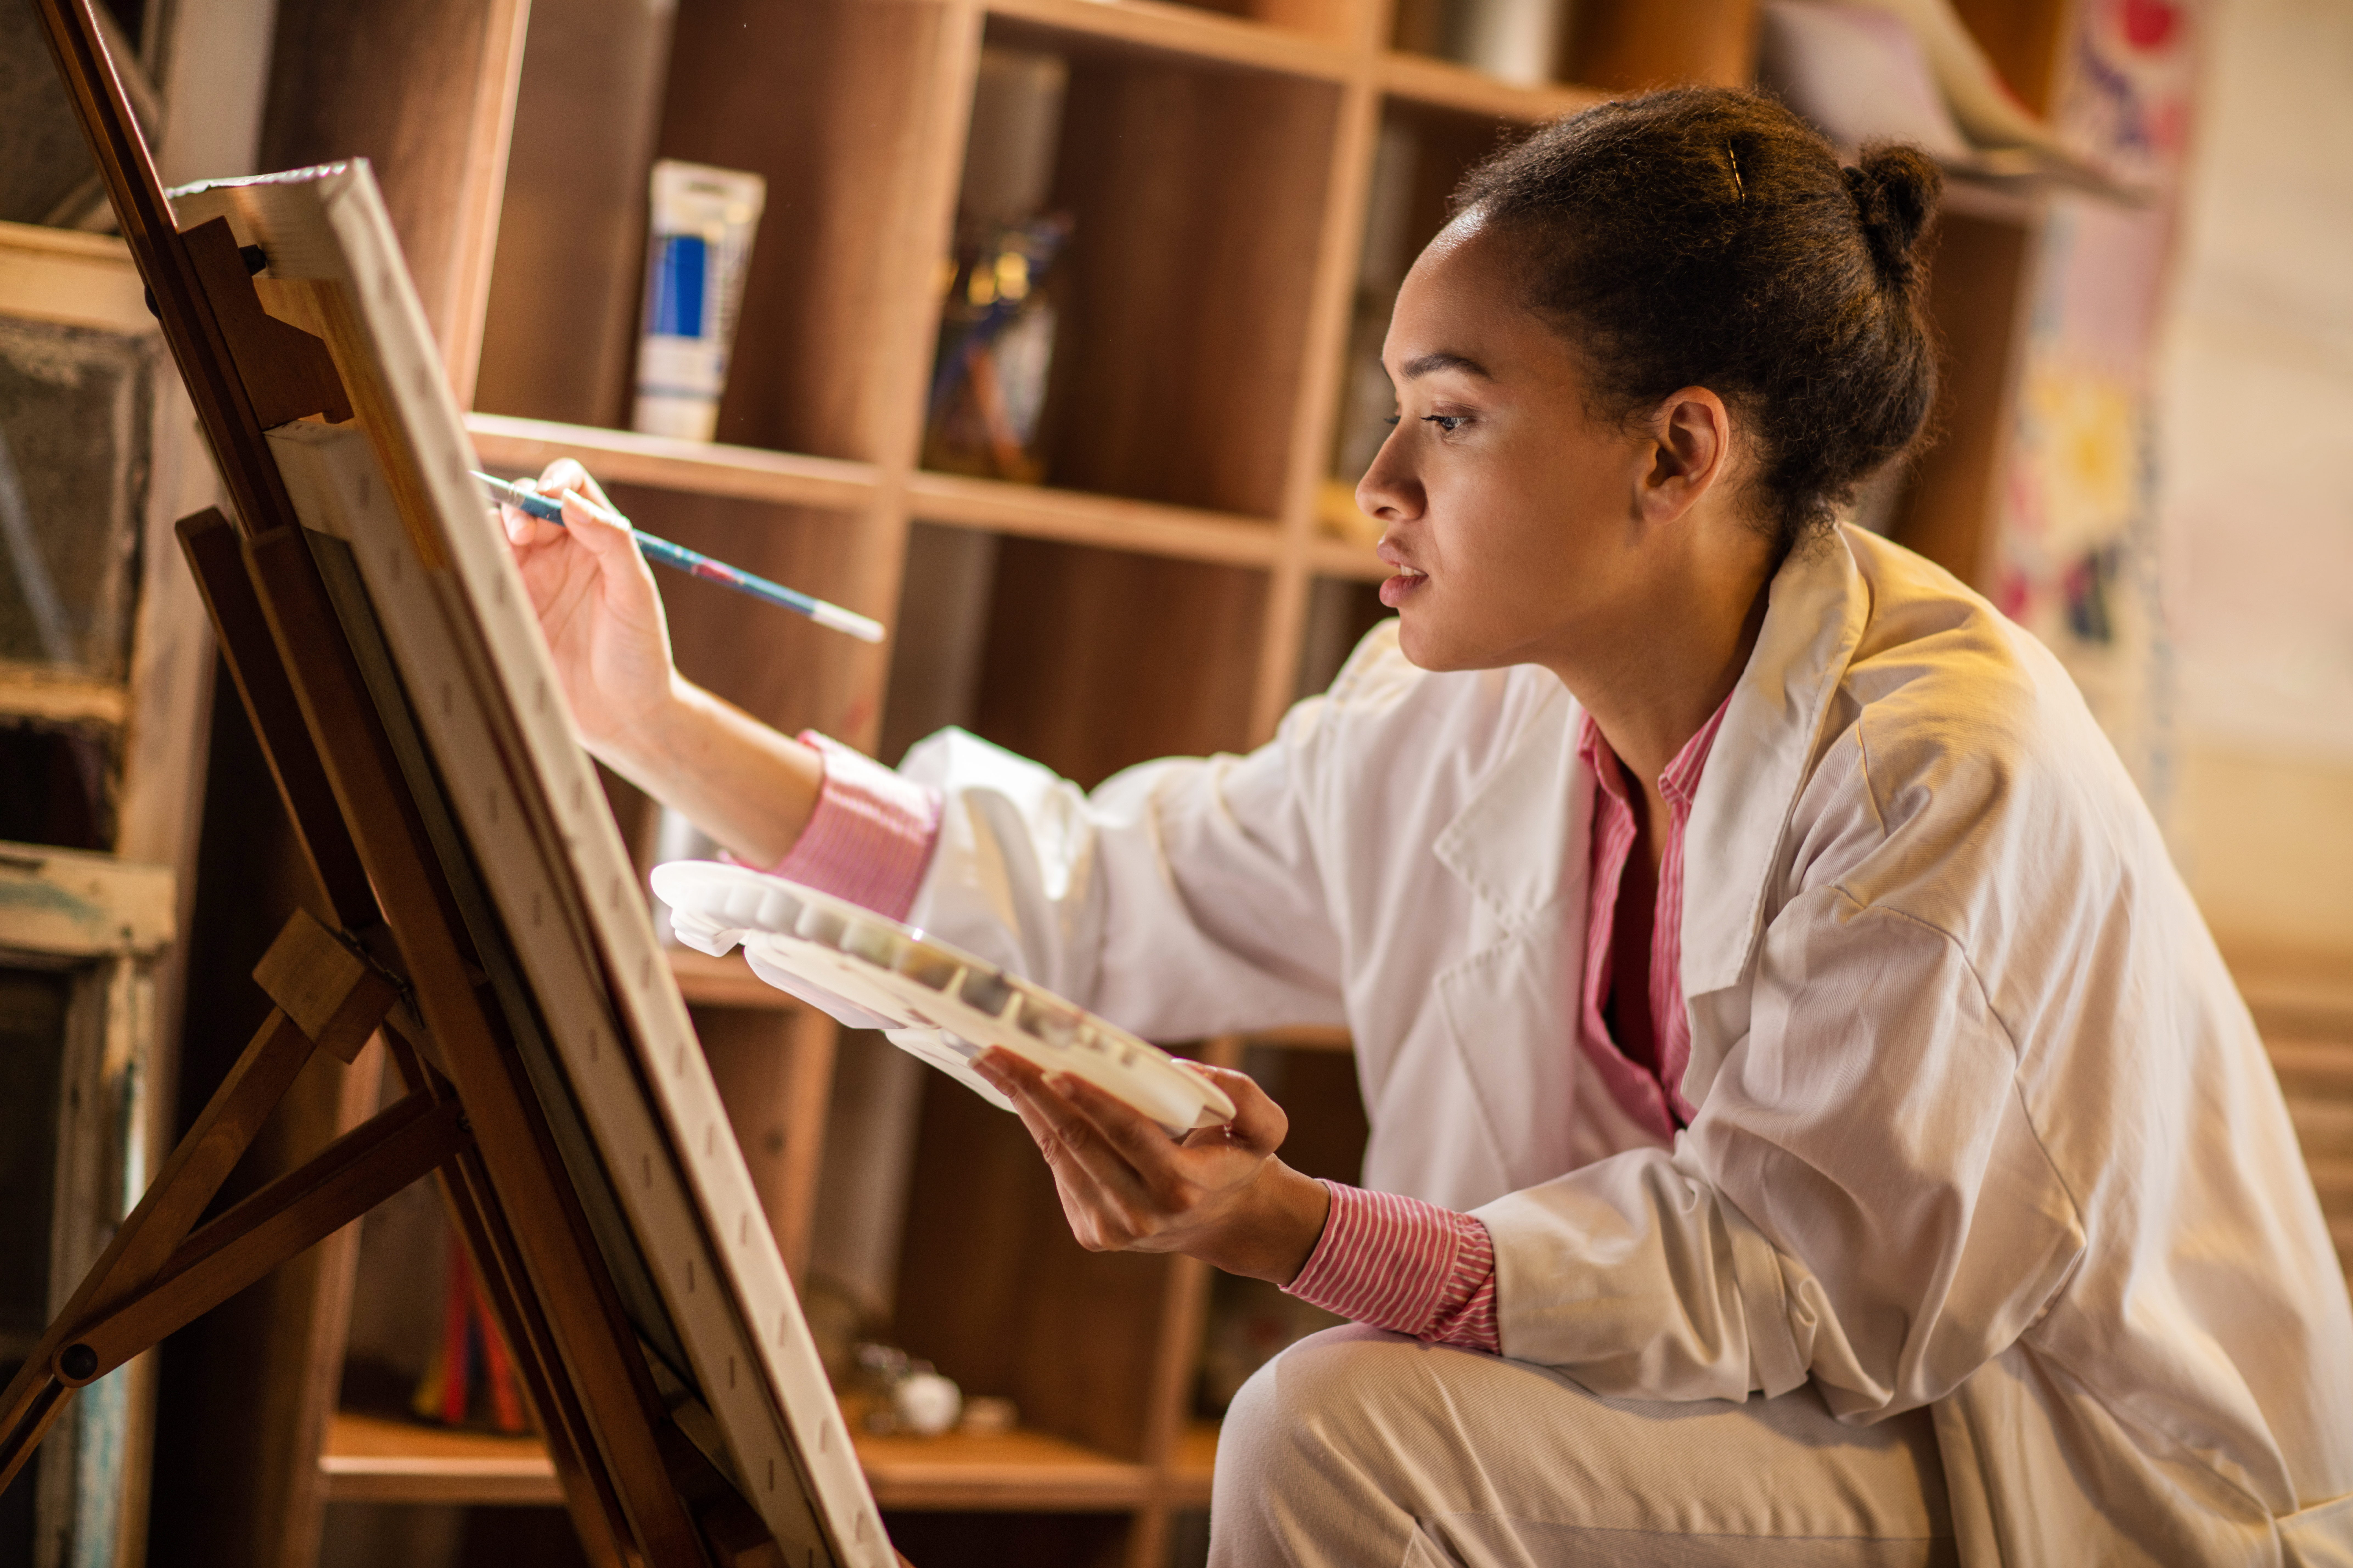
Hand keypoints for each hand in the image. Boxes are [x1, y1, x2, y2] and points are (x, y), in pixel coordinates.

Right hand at [496, 459, 675, 757]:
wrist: (624, 714)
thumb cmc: (640, 653)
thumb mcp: (635, 593)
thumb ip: (611, 542)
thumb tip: (573, 503)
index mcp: (597, 539)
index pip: (570, 487)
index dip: (556, 480)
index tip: (551, 495)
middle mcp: (561, 553)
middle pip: (525, 504)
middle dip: (517, 506)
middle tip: (523, 534)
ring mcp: (532, 579)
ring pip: (497, 534)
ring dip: (494, 532)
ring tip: (506, 550)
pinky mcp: (510, 609)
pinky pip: (484, 575)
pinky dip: (477, 565)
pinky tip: (486, 574)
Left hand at [970, 1048, 1332, 1284]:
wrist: (1223, 1220)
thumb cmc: (1236, 1159)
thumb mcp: (1264, 1127)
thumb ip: (1243, 1097)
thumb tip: (1181, 1072)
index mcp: (1181, 1187)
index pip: (1127, 1134)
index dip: (1089, 1099)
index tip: (1054, 1066)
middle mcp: (1141, 1214)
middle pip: (1077, 1141)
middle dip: (1031, 1092)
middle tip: (995, 1052)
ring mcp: (1111, 1228)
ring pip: (1059, 1155)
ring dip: (1025, 1106)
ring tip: (996, 1064)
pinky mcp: (1091, 1233)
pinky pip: (1060, 1169)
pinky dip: (1042, 1128)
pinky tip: (1027, 1096)